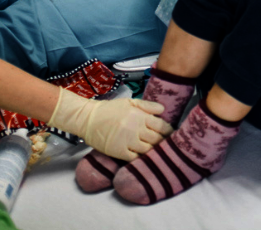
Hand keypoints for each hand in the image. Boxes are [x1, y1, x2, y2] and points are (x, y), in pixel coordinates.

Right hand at [48, 89, 172, 160]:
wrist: (88, 119)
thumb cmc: (110, 110)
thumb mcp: (129, 102)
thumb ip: (147, 106)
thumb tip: (163, 109)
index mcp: (140, 116)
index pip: (161, 125)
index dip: (168, 131)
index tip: (172, 134)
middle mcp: (136, 128)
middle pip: (157, 139)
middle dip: (163, 142)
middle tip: (167, 145)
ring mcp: (128, 141)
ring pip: (148, 150)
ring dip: (154, 151)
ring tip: (157, 152)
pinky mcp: (119, 152)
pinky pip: (136, 158)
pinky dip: (141, 158)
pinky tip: (144, 157)